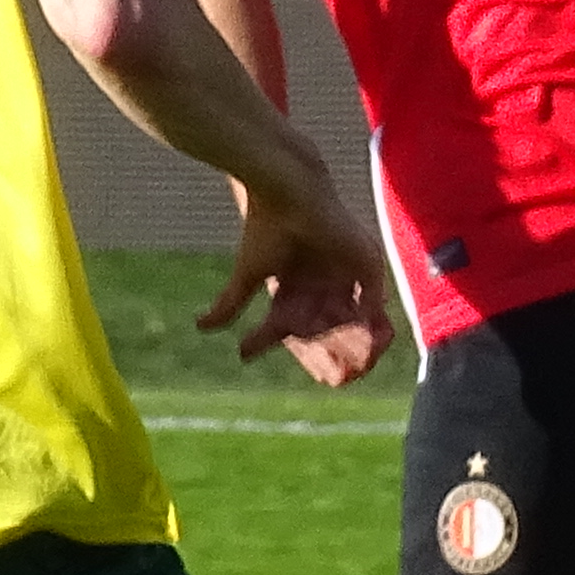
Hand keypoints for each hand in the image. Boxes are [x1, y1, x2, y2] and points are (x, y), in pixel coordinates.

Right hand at [200, 174, 386, 388]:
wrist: (286, 192)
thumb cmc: (265, 227)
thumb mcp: (248, 275)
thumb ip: (231, 304)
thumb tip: (200, 328)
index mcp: (298, 285)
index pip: (300, 327)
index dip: (298, 352)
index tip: (284, 368)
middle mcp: (324, 282)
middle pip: (330, 330)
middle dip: (331, 357)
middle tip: (333, 382)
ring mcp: (347, 275)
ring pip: (355, 323)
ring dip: (355, 350)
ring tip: (351, 374)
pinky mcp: (366, 265)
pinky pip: (375, 306)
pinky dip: (373, 330)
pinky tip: (368, 353)